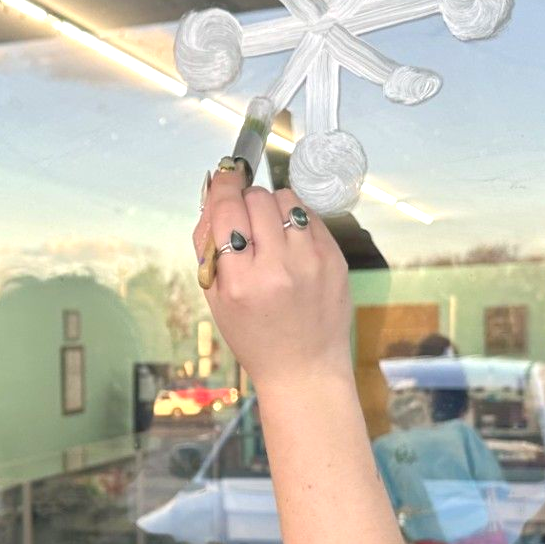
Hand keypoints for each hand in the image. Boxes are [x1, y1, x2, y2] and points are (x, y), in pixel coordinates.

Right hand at [191, 164, 353, 392]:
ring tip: (269, 231)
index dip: (223, 187)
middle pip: (257, 199)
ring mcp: (311, 261)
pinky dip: (295, 221)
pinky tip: (291, 244)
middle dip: (246, 200)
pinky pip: (310, 217)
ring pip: (287, 200)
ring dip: (272, 207)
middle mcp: (278, 267)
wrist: (305, 369)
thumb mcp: (217, 301)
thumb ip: (209, 250)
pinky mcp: (335, 259)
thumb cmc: (254, 338)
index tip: (224, 174)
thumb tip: (212, 201)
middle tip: (243, 217)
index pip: (227, 211)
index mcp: (241, 282)